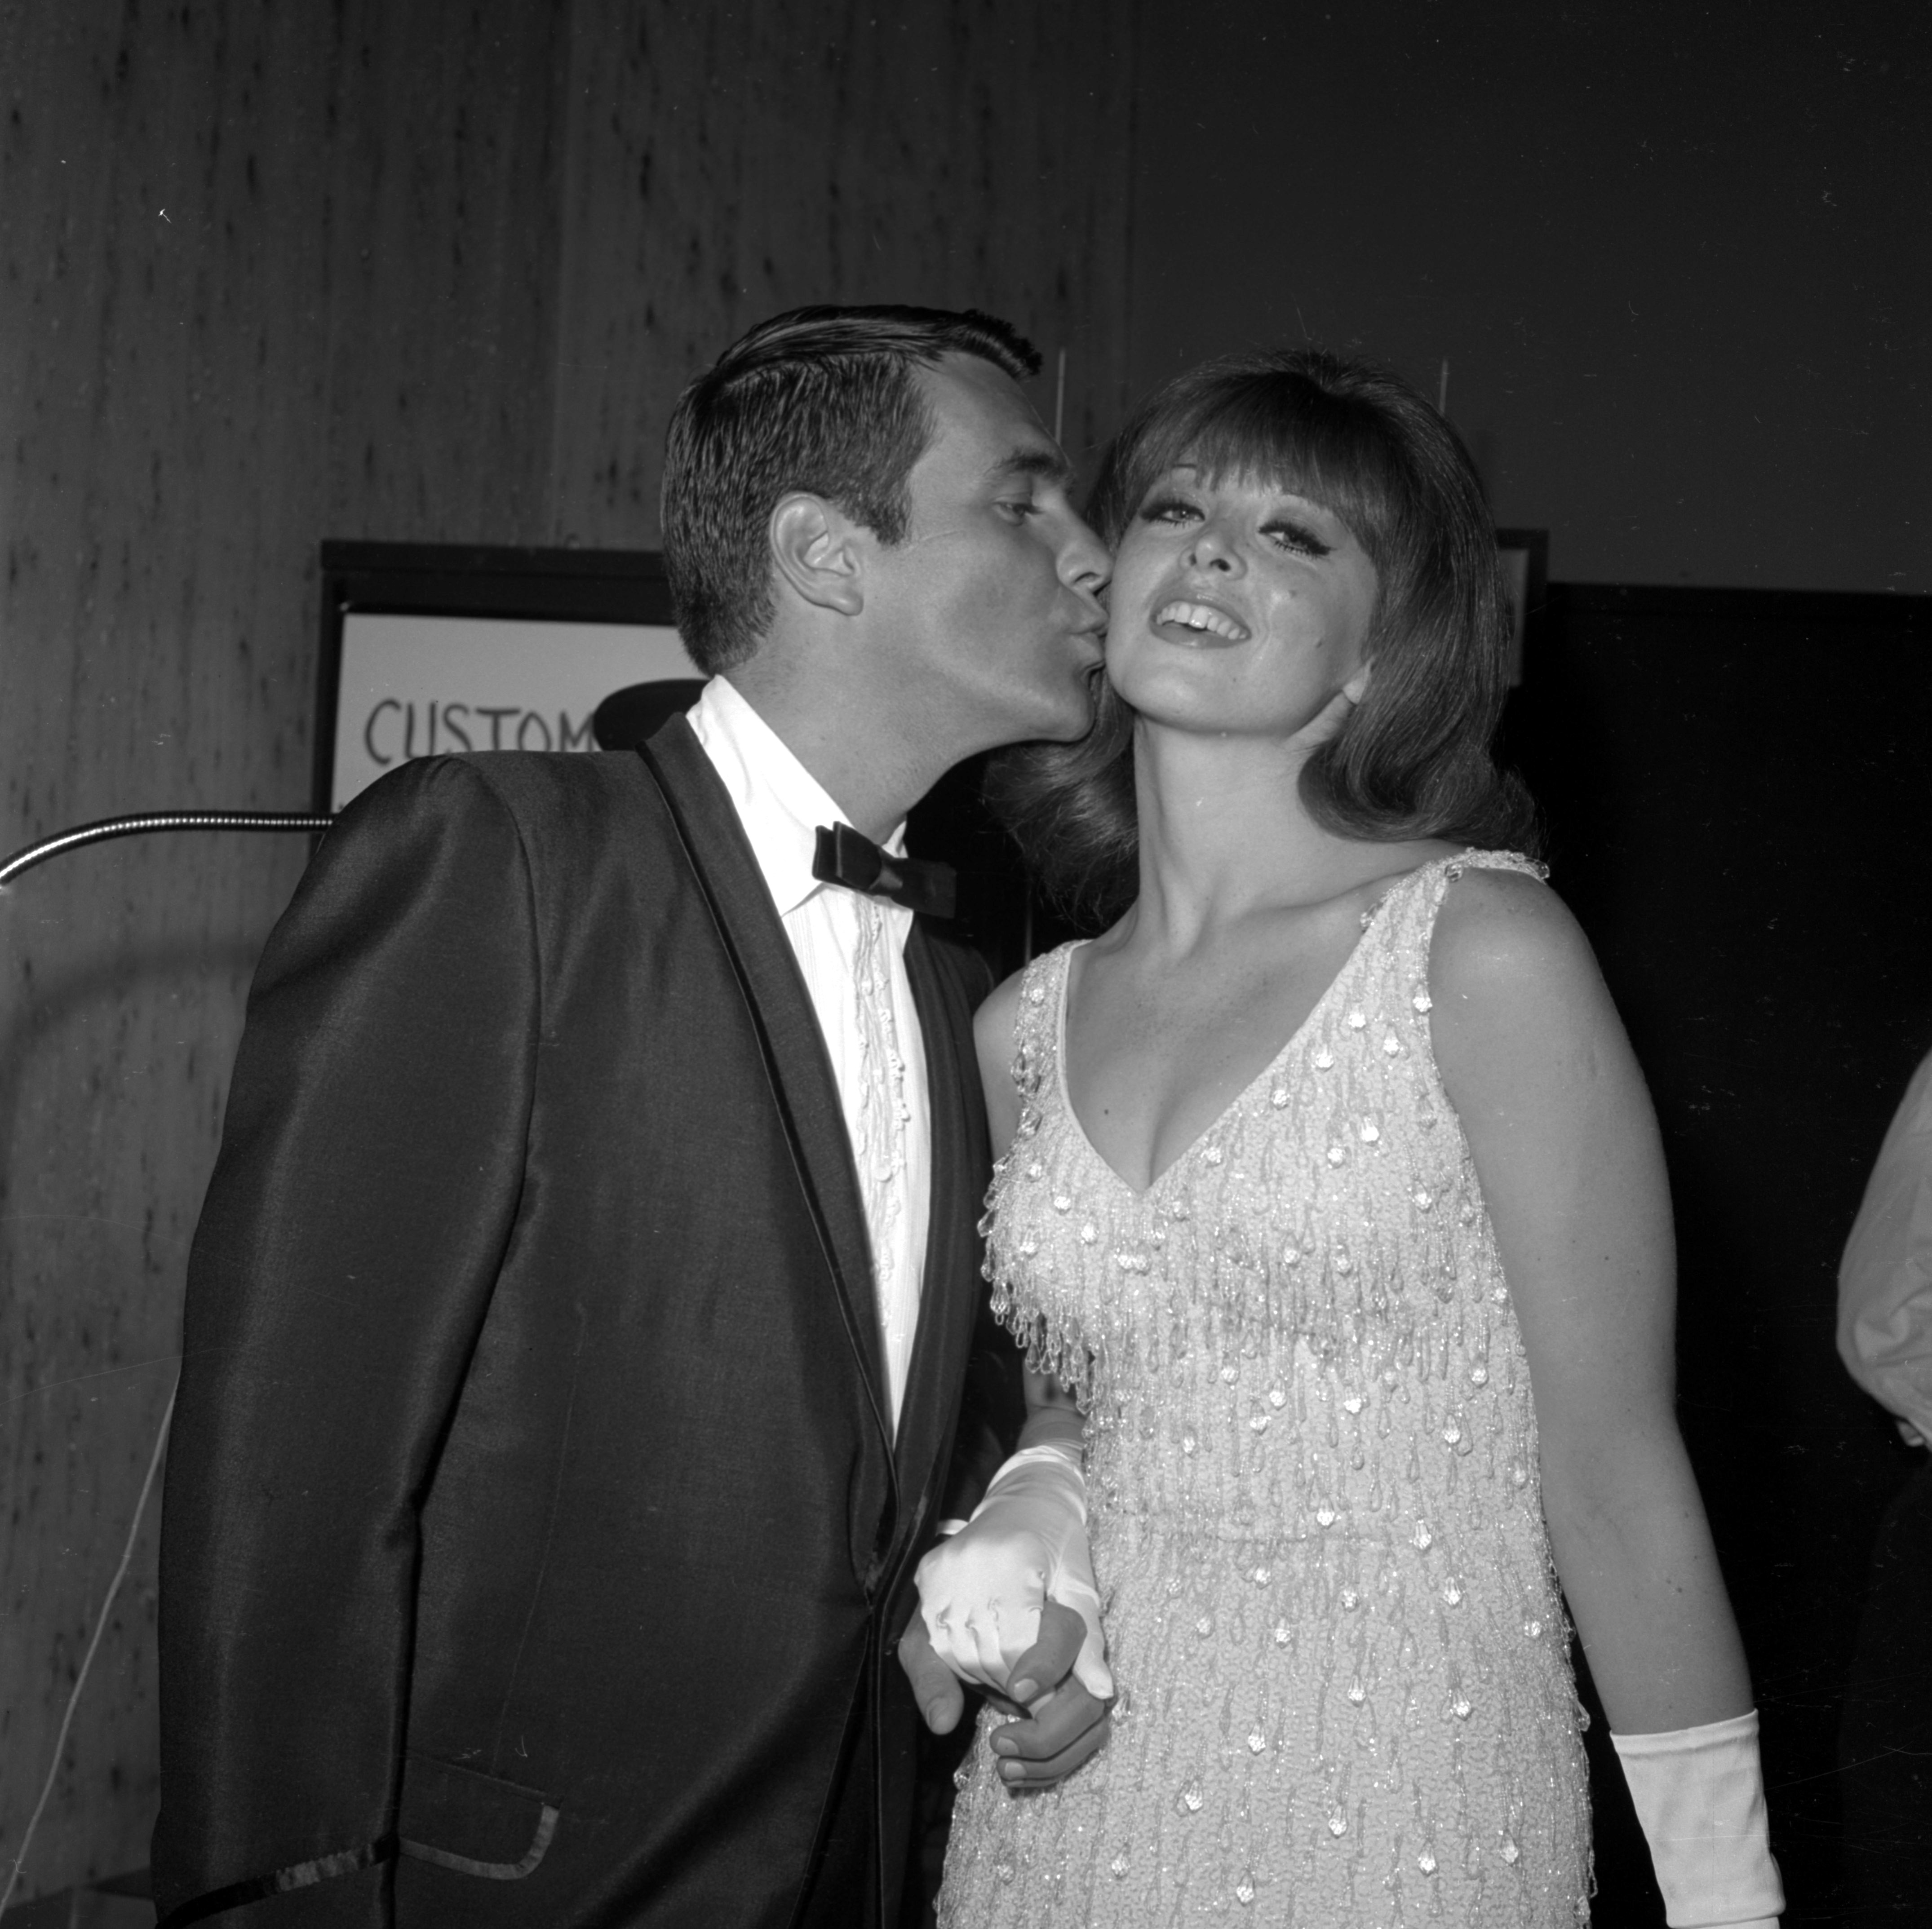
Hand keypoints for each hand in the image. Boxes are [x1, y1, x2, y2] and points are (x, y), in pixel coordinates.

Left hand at [898, 1602, 1112, 1786]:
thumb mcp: (927, 1643)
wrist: (961, 1623)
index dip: (1049, 1663)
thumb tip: (942, 1722)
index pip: (1066, 1631)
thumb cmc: (947, 1628)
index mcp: (1039, 1611)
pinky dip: (1052, 1767)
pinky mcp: (1073, 1709)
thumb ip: (932, 1675)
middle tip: (999, 1742)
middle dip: (1050, 1731)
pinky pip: (1083, 1743)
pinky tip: (1014, 1773)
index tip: (1016, 1691)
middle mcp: (1070, 1646)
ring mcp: (1077, 1680)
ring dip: (1054, 1757)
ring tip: (1005, 1766)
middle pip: (1089, 1692)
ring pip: (1093, 1724)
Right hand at [912, 1444, 1112, 1701]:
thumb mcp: (1082, 1587)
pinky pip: (931, 1638)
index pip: (1016, 1643)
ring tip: (1008, 1670)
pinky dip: (956, 1659)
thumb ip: (1088, 1641)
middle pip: (983, 1652)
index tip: (1039, 1699)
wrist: (1025, 1497)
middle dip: (1008, 1682)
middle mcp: (970, 1561)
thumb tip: (1101, 1692)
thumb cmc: (1060, 1542)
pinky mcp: (926, 1574)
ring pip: (953, 1652)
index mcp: (1016, 1558)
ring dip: (981, 1675)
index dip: (1031, 1678)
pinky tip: (981, 1655)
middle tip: (1031, 1690)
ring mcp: (942, 1567)